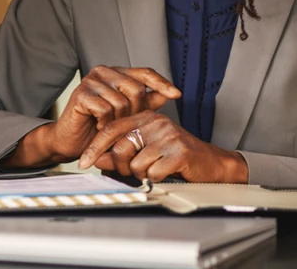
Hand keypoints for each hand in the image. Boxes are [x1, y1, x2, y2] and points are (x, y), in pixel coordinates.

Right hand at [43, 66, 180, 162]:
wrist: (73, 142)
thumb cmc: (99, 127)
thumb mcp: (129, 115)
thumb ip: (146, 103)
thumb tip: (168, 94)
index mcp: (117, 73)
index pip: (145, 72)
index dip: (161, 83)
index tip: (177, 95)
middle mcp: (103, 72)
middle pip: (136, 89)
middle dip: (135, 112)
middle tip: (124, 125)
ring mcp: (91, 81)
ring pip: (121, 102)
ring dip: (118, 121)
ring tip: (110, 127)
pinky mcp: (80, 93)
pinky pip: (105, 110)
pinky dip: (105, 123)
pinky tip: (98, 127)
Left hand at [79, 111, 247, 183]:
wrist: (213, 163)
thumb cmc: (178, 155)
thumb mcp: (146, 150)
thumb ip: (122, 151)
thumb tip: (97, 159)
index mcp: (145, 117)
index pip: (111, 129)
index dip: (95, 147)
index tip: (83, 161)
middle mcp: (155, 122)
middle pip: (120, 148)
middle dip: (121, 166)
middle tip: (134, 171)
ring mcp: (168, 136)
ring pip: (135, 164)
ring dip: (142, 173)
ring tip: (156, 168)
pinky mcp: (179, 152)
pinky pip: (152, 173)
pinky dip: (156, 178)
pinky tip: (166, 172)